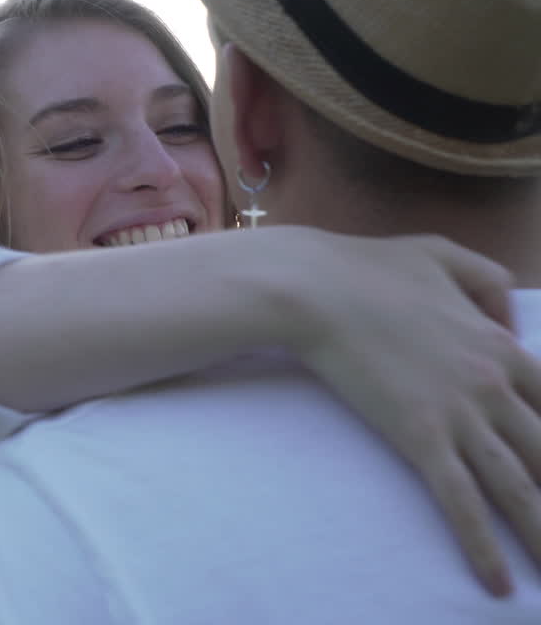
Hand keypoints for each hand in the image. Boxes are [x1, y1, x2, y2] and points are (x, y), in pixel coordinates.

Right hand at [280, 230, 540, 597]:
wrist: (314, 287)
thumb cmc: (367, 266)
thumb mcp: (439, 253)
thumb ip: (486, 281)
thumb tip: (507, 323)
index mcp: (501, 346)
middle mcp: (494, 385)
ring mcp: (459, 414)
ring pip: (520, 487)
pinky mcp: (420, 437)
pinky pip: (460, 501)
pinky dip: (482, 545)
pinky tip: (497, 581)